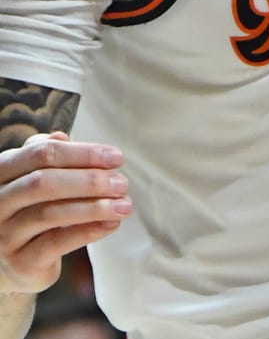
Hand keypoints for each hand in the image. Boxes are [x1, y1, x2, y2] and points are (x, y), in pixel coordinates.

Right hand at [0, 134, 129, 294]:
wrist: (12, 263)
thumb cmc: (30, 210)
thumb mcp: (33, 178)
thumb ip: (46, 156)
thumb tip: (63, 138)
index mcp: (0, 173)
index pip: (40, 154)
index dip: (82, 153)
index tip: (117, 157)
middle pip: (43, 182)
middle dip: (89, 180)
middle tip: (123, 183)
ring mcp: (3, 234)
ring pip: (50, 213)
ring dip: (95, 206)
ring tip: (125, 204)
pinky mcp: (19, 262)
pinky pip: (56, 243)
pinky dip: (89, 231)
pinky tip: (111, 224)